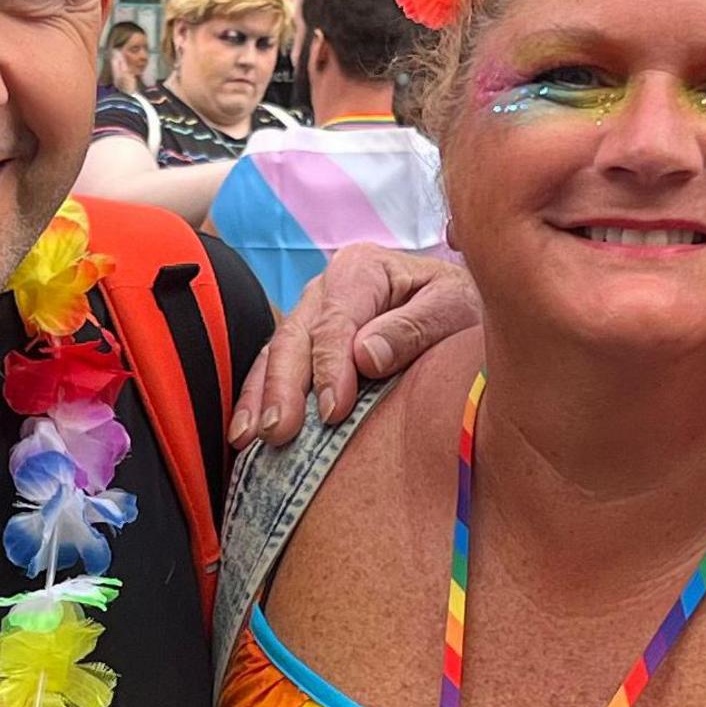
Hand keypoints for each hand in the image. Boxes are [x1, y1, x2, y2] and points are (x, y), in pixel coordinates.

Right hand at [231, 247, 475, 446]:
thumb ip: (413, 329)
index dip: (329, 367)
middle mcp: (326, 288)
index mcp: (363, 268)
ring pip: (275, 354)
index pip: (336, 320)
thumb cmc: (460, 308)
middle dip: (284, 387)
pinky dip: (257, 400)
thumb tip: (366, 357)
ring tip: (252, 438)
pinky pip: (272, 370)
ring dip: (261, 397)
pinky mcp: (303, 345)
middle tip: (280, 431)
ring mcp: (309, 315)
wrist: (459, 310)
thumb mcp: (454, 308)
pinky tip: (245, 433)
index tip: (332, 410)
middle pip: (295, 336)